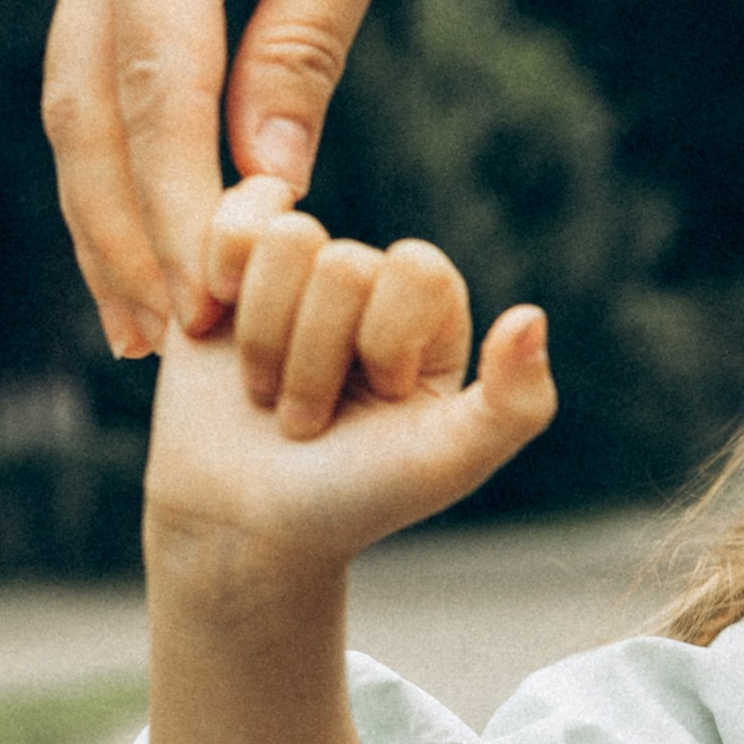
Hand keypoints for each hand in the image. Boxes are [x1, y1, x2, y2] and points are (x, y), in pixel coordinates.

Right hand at [45, 0, 447, 359]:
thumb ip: (308, 43)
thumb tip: (271, 178)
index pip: (155, 82)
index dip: (176, 201)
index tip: (210, 295)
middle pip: (89, 105)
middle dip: (122, 229)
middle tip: (166, 336)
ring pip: (75, 102)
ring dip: (101, 217)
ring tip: (141, 325)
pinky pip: (96, 79)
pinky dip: (113, 168)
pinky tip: (140, 248)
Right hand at [146, 183, 555, 580]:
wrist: (246, 525)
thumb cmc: (356, 495)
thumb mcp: (450, 463)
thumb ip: (516, 403)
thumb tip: (532, 317)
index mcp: (434, 310)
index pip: (418, 270)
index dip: (386, 342)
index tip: (381, 401)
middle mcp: (371, 280)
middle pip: (343, 262)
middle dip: (315, 360)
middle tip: (310, 421)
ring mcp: (298, 271)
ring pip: (284, 240)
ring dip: (264, 340)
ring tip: (268, 393)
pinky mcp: (228, 269)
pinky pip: (233, 219)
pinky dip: (216, 281)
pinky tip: (211, 330)